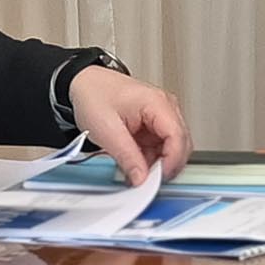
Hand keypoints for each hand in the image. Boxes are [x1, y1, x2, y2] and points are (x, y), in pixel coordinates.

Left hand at [69, 65, 190, 181]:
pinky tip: (136, 162)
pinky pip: (161, 148)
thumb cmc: (93, 96)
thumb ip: (127, 156)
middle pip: (181, 144)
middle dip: (166, 166)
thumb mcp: (106, 130)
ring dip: (157, 163)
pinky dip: (151, 159)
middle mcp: (165, 107)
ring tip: (135, 170)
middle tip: (146, 180)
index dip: (171, 162)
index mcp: (157, 102)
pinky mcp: (155, 125)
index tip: (158, 178)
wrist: (83, 85)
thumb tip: (142, 178)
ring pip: (172, 149)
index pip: (177, 136)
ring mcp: (161, 116)